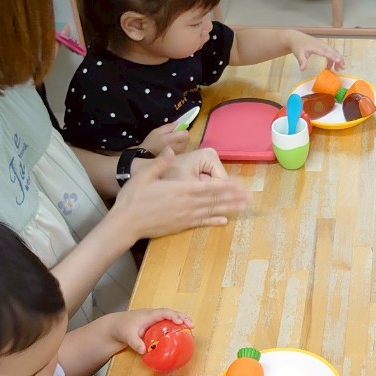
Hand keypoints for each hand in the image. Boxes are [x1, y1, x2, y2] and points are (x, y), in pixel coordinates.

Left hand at [110, 308, 193, 352]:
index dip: (173, 316)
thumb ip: (135, 343)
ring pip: (171, 317)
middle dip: (183, 317)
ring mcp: (155, 319)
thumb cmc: (122, 328)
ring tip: (191, 328)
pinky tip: (182, 333)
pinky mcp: (155, 325)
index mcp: (149, 315)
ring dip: (182, 320)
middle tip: (192, 325)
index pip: (164, 312)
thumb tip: (144, 351)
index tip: (181, 322)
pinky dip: (177, 325)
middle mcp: (154, 315)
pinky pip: (168, 322)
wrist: (115, 326)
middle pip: (171, 313)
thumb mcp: (127, 336)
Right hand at [112, 148, 248, 238]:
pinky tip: (224, 221)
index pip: (207, 186)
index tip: (238, 184)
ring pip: (211, 211)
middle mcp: (186, 203)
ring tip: (243, 207)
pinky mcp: (180, 225)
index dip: (224, 186)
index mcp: (179, 189)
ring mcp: (185, 216)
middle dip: (233, 197)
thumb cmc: (133, 197)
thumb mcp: (144, 175)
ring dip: (229, 209)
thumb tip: (172, 150)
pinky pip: (201, 223)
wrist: (126, 223)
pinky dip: (213, 222)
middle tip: (249, 197)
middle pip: (214, 199)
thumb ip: (160, 162)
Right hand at [139, 120, 190, 155]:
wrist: (146, 155)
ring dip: (181, 142)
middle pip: (187, 140)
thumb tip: (178, 122)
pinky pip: (181, 151)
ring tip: (171, 142)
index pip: (186, 134)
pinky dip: (178, 148)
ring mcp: (178, 153)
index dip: (182, 131)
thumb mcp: (158, 131)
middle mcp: (178, 147)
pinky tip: (171, 148)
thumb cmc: (151, 142)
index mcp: (173, 139)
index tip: (177, 131)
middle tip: (174, 136)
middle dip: (182, 137)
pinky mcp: (176, 157)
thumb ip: (169, 126)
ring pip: (185, 145)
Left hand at [287, 31, 344, 71]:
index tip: (339, 61)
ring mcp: (322, 45)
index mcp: (316, 46)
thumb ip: (302, 61)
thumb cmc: (297, 45)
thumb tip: (302, 69)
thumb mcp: (298, 53)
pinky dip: (332, 59)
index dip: (333, 56)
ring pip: (333, 52)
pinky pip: (330, 52)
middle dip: (339, 59)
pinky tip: (330, 67)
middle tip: (342, 68)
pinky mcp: (322, 46)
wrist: (295, 38)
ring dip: (337, 60)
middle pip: (333, 51)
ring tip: (338, 69)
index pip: (326, 52)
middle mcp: (321, 45)